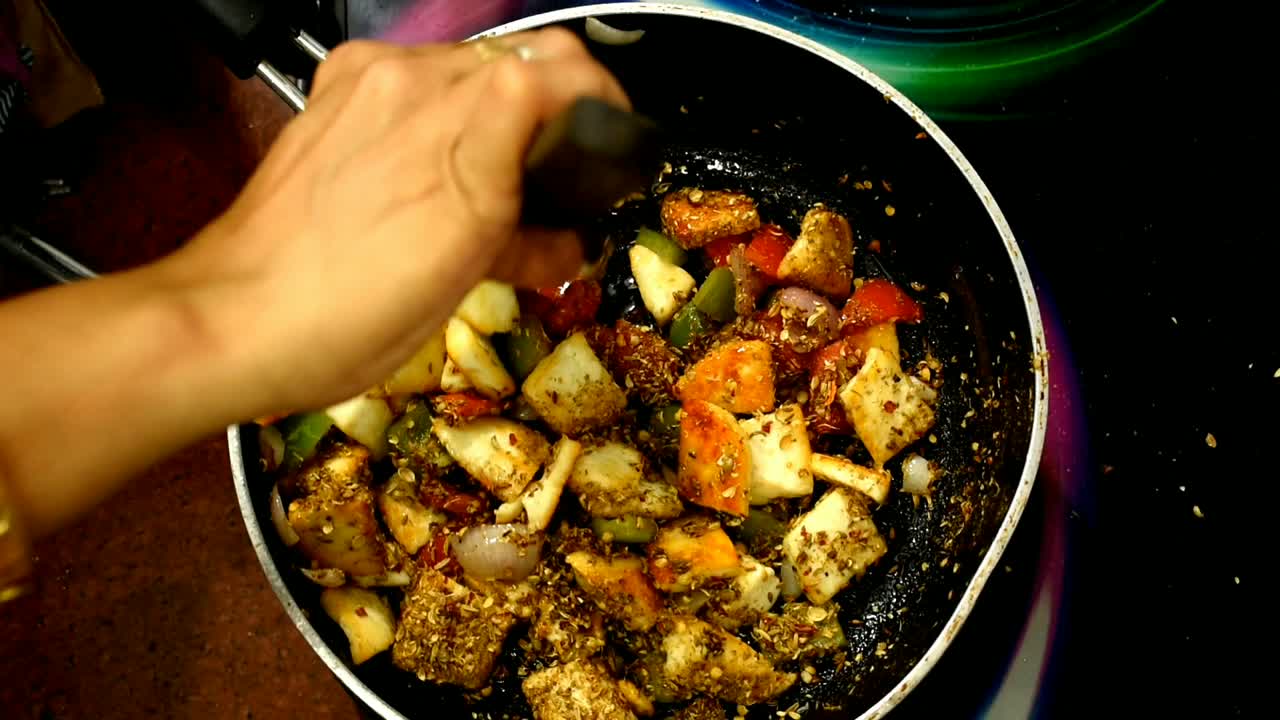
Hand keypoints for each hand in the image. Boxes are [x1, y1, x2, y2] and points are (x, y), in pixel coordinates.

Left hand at [173, 29, 629, 413]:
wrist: (234, 320)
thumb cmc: (348, 316)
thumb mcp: (461, 280)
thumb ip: (532, 237)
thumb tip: (572, 240)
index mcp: (456, 125)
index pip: (562, 68)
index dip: (605, 104)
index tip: (613, 147)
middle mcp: (413, 81)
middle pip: (521, 60)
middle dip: (556, 114)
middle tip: (561, 175)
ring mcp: (368, 82)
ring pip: (470, 67)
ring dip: (500, 114)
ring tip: (495, 184)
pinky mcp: (333, 94)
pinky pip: (416, 80)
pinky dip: (447, 114)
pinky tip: (436, 169)